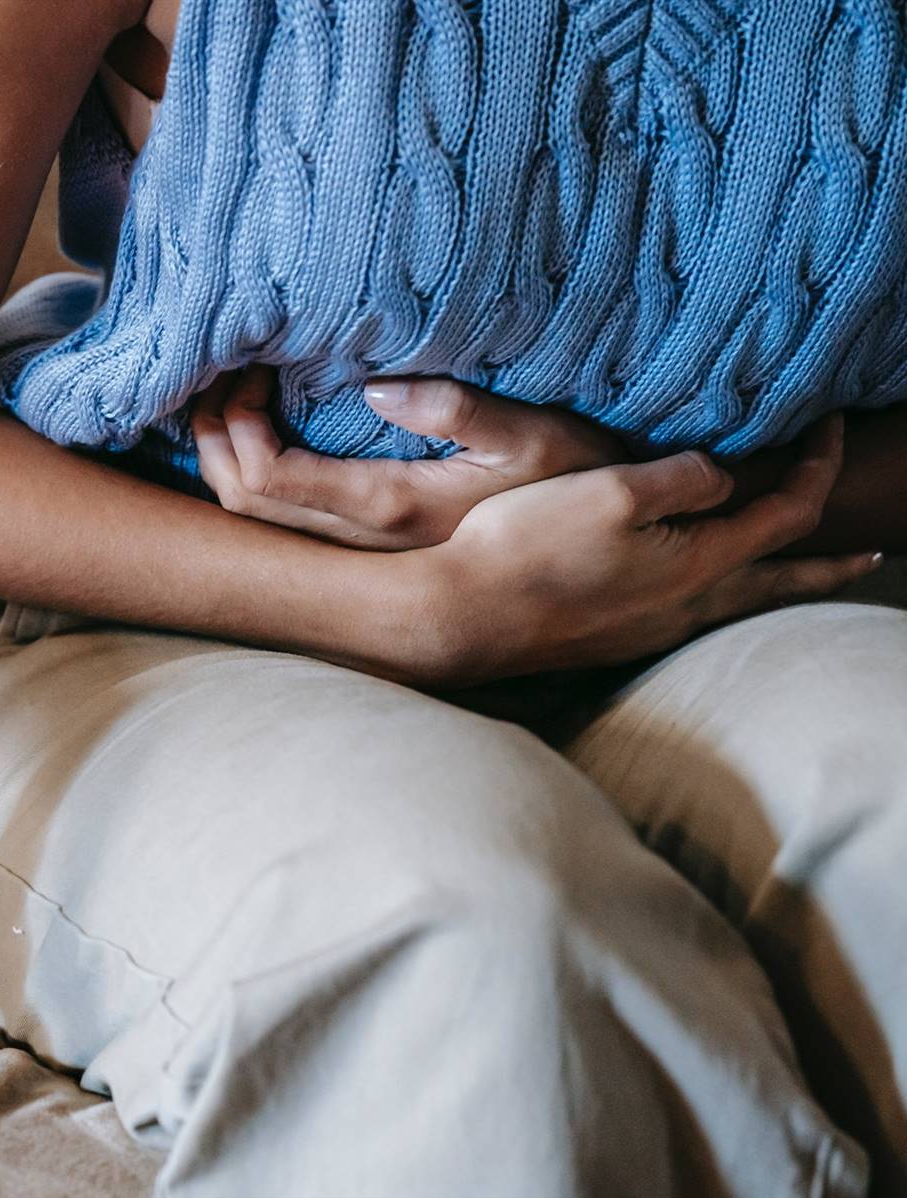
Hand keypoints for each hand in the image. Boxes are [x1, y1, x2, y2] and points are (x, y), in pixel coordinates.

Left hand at [191, 366, 625, 548]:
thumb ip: (460, 412)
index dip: (236, 425)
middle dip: (213, 436)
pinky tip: (260, 430)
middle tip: (221, 372)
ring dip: (226, 455)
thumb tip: (375, 390)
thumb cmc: (574, 480)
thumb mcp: (535, 437)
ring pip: (256, 517)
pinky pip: (283, 515)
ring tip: (230, 394)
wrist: (594, 546)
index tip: (252, 366)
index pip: (269, 479)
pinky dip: (252, 470)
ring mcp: (362, 546)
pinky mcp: (370, 541)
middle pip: (243, 502)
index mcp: (390, 506)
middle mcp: (363, 539)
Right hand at [384, 413, 882, 686]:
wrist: (463, 616)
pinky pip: (692, 614)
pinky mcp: (613, 639)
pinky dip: (724, 596)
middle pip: (780, 583)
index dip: (818, 465)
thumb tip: (720, 477)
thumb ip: (682, 477)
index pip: (787, 512)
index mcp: (697, 564)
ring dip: (778, 583)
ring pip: (737, 604)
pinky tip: (701, 592)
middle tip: (871, 557)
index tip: (829, 425)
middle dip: (828, 565)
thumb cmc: (530, 548)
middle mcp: (685, 607)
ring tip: (797, 576)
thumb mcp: (612, 490)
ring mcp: (648, 630)